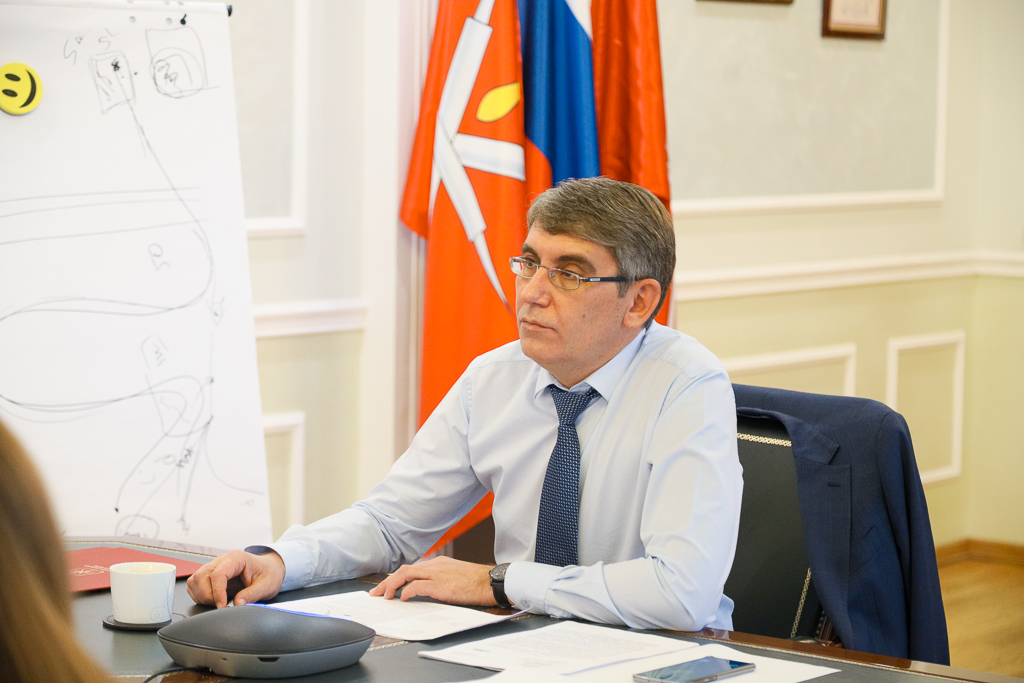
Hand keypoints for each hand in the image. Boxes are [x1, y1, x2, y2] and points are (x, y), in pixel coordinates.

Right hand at [186, 550, 285, 608]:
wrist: (269, 569)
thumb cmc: (268, 573)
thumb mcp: (267, 585)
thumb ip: (252, 594)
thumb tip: (237, 604)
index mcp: (237, 558)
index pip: (218, 574)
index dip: (217, 593)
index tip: (222, 606)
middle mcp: (222, 560)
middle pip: (201, 576)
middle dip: (208, 595)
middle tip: (221, 605)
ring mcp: (214, 566)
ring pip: (195, 580)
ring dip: (202, 595)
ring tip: (218, 602)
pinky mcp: (210, 574)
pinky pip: (195, 584)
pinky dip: (199, 595)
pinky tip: (213, 600)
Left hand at [368, 556, 496, 606]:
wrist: (491, 582)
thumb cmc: (478, 582)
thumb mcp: (456, 576)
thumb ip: (441, 579)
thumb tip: (428, 590)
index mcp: (439, 563)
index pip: (411, 568)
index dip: (396, 577)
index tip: (387, 586)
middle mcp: (435, 565)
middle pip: (404, 569)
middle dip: (387, 581)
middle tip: (376, 593)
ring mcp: (437, 574)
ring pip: (405, 574)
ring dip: (391, 585)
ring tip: (384, 596)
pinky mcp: (440, 585)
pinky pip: (416, 586)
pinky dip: (406, 591)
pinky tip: (402, 598)